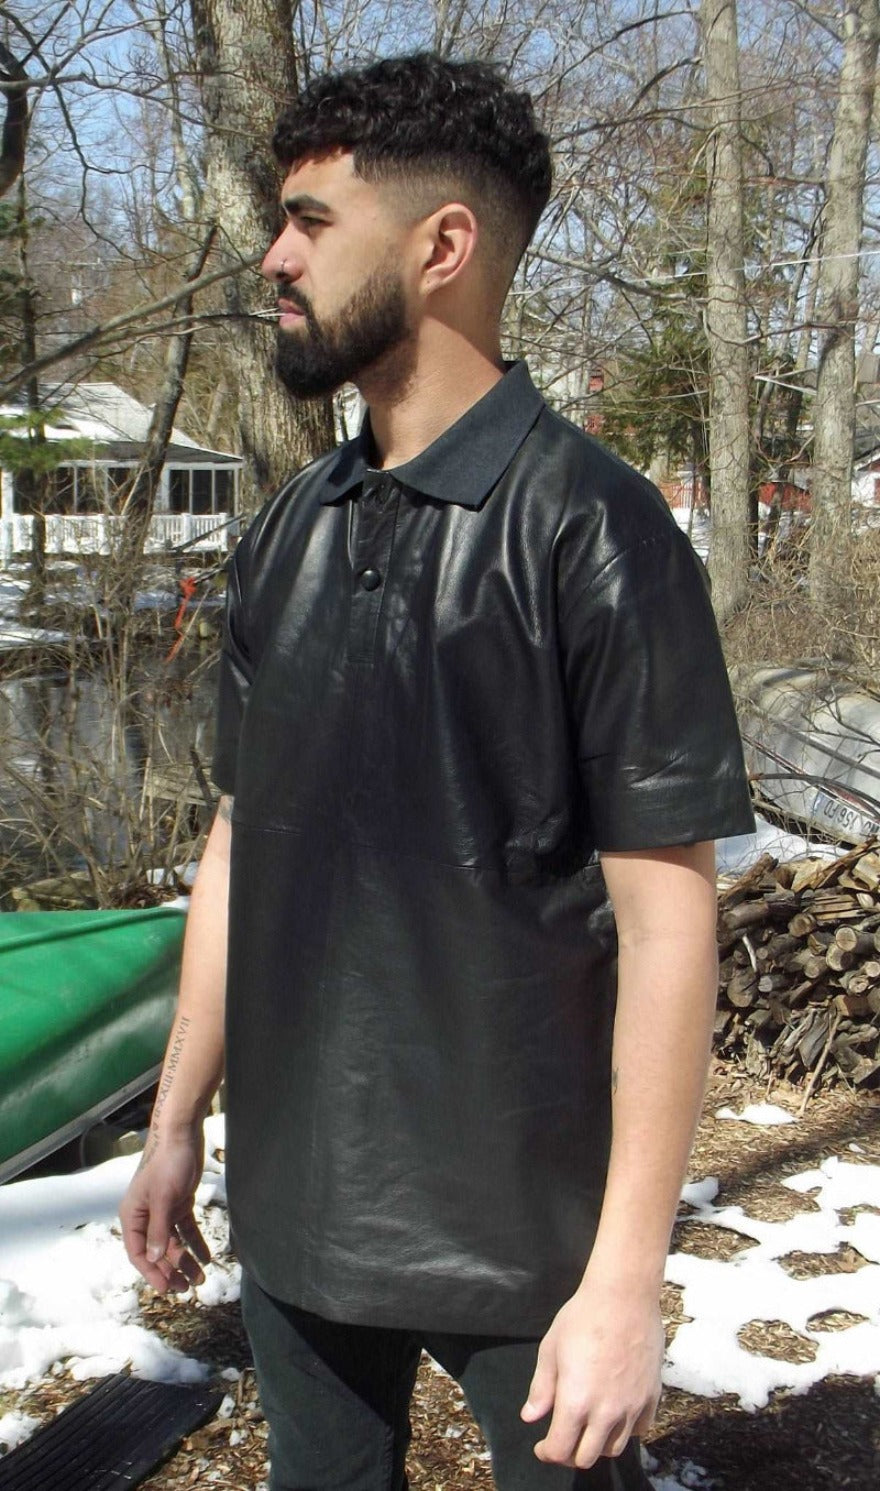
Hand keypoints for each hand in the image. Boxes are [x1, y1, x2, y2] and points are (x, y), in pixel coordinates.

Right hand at [119, 1129, 210, 1293]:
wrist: (183, 1134)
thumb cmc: (168, 1164)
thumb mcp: (163, 1198)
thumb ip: (159, 1230)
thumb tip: (155, 1258)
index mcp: (133, 1215)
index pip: (138, 1253)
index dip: (152, 1272)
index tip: (167, 1290)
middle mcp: (145, 1216)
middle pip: (157, 1251)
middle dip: (172, 1270)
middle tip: (188, 1289)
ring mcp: (162, 1210)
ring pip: (173, 1243)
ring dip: (186, 1260)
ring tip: (201, 1278)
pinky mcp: (179, 1203)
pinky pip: (186, 1229)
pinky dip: (195, 1243)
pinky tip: (207, 1257)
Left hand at [520, 1274, 663, 1467]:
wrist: (624, 1296)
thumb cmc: (581, 1317)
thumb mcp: (551, 1349)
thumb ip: (542, 1388)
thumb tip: (530, 1417)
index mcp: (576, 1401)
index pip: (560, 1450)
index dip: (546, 1453)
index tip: (542, 1445)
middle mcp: (606, 1412)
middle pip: (587, 1458)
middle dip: (570, 1454)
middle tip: (564, 1437)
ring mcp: (633, 1406)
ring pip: (615, 1448)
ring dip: (598, 1444)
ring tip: (590, 1427)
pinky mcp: (652, 1396)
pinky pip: (640, 1429)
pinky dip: (626, 1429)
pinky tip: (617, 1414)